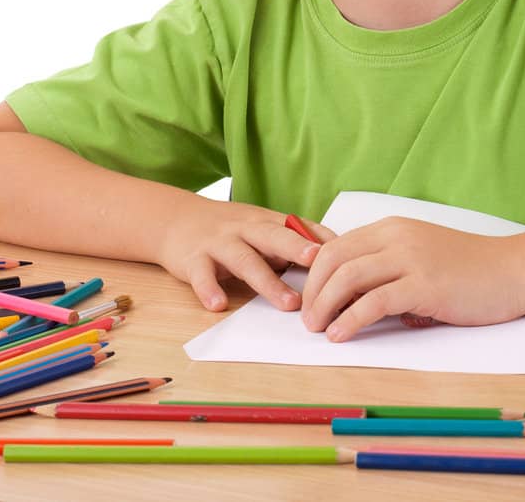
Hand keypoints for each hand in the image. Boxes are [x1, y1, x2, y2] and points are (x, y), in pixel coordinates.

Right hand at [156, 196, 335, 312]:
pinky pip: (202, 275)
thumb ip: (292, 241)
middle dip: (297, 248)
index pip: (299, 227)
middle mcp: (245, 229)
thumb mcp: (261, 227)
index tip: (348, 254)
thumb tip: (336, 263)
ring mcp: (220, 244)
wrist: (176, 220)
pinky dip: (209, 289)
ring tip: (289, 303)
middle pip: (274, 237)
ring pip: (246, 260)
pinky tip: (218, 305)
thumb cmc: (229, 229)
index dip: (321, 240)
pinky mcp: (194, 260)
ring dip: (268, 282)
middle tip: (318, 262)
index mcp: (266, 222)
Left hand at [299, 217, 524, 341]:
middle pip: (334, 259)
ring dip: (325, 306)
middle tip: (307, 320)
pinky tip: (341, 335)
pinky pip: (375, 302)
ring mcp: (411, 259)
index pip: (336, 245)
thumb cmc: (469, 270)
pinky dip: (351, 320)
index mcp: (392, 228)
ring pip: (349, 277)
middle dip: (313, 292)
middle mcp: (397, 237)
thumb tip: (353, 297)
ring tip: (318, 330)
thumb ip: (388, 268)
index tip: (308, 300)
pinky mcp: (425, 285)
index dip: (315, 275)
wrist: (513, 271)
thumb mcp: (421, 256)